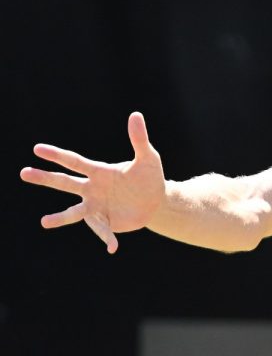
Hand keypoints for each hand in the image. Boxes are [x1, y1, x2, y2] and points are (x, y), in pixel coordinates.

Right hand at [20, 112, 165, 253]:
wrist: (156, 200)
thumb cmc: (149, 176)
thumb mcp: (148, 158)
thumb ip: (139, 139)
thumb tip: (136, 114)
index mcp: (99, 172)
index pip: (75, 162)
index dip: (57, 155)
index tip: (37, 149)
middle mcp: (92, 189)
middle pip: (65, 183)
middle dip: (45, 178)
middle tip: (24, 172)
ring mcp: (97, 206)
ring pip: (75, 212)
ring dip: (60, 218)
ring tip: (44, 222)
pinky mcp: (107, 222)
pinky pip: (104, 231)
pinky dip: (107, 239)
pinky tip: (112, 248)